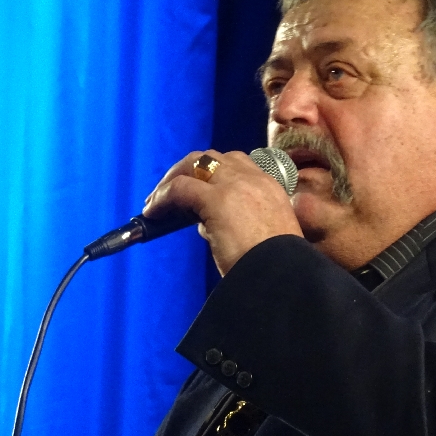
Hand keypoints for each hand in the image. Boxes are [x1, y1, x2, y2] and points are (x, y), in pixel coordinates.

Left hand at [143, 149, 302, 275]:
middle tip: (169, 191)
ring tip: (156, 201)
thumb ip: (235, 222)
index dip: (210, 173)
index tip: (196, 190)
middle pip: (211, 157)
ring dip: (172, 179)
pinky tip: (152, 213)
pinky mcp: (216, 200)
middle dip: (186, 169)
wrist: (284, 278)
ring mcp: (236, 186)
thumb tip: (205, 223)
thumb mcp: (260, 236)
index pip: (236, 163)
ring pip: (194, 164)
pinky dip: (162, 198)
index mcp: (270, 187)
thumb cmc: (273, 267)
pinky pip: (179, 189)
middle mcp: (254, 179)